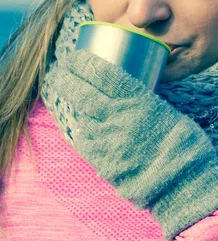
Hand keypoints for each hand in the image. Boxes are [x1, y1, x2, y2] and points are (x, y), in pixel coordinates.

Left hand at [49, 48, 217, 240]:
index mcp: (137, 100)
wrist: (181, 182)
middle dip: (67, 81)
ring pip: (82, 119)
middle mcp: (117, 116)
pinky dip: (82, 136)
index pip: (103, 74)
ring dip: (77, 111)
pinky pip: (83, 143)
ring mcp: (106, 139)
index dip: (84, 64)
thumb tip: (125, 99)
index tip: (74, 58)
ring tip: (73, 104)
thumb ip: (140, 104)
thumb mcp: (164, 113)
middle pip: (83, 93)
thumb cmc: (181, 147)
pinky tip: (84, 133)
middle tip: (58, 73)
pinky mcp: (100, 160)